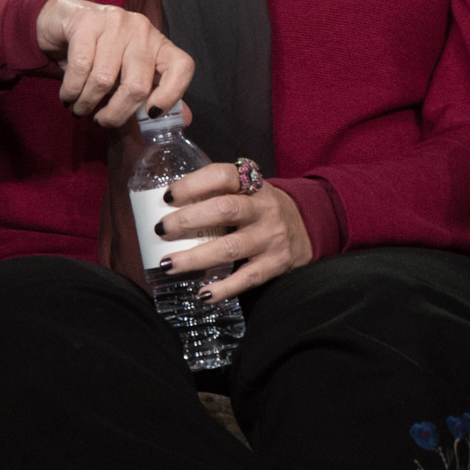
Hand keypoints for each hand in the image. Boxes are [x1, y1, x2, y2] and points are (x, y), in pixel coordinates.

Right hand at [36, 0, 193, 127]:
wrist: (62, 20)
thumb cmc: (99, 53)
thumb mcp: (126, 74)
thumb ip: (151, 94)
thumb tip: (183, 119)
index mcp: (158, 43)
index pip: (182, 67)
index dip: (172, 95)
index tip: (151, 114)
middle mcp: (141, 29)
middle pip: (137, 85)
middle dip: (116, 113)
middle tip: (102, 121)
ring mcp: (115, 22)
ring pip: (104, 80)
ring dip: (87, 103)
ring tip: (79, 108)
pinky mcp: (86, 21)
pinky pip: (81, 68)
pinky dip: (72, 91)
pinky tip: (68, 96)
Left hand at [154, 162, 313, 304]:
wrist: (307, 226)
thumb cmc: (261, 209)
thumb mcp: (247, 191)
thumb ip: (217, 193)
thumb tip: (167, 208)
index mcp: (252, 185)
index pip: (222, 176)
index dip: (193, 184)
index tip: (168, 196)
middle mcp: (263, 208)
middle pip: (224, 210)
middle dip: (188, 220)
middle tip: (161, 230)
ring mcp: (271, 237)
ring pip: (231, 247)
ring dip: (196, 257)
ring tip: (169, 264)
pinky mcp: (276, 264)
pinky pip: (248, 278)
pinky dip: (224, 288)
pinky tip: (203, 293)